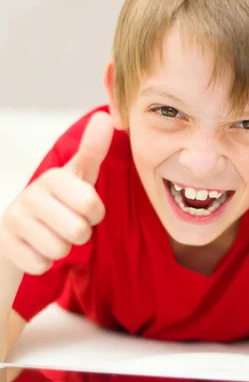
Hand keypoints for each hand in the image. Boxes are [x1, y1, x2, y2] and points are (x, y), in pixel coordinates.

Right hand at [0, 112, 113, 275]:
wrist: (21, 226)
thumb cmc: (59, 200)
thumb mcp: (78, 175)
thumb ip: (93, 149)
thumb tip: (106, 116)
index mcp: (54, 177)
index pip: (93, 206)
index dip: (95, 215)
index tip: (85, 209)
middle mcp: (31, 194)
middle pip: (79, 231)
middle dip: (80, 235)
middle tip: (70, 225)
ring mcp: (16, 219)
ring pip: (60, 250)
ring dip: (62, 249)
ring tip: (53, 235)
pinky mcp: (6, 243)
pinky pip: (41, 265)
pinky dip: (45, 262)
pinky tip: (38, 247)